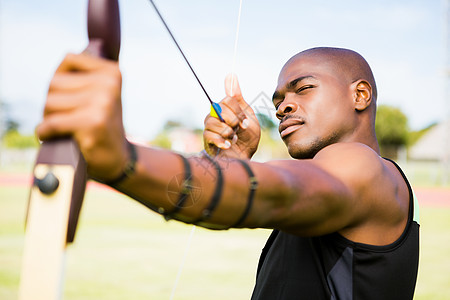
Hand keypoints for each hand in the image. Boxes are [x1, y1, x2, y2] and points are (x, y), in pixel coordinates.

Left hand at [36, 53, 127, 180]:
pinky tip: (52, 136)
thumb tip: (73, 54)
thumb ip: (86, 73)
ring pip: (50, 102)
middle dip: (53, 101)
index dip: (62, 81)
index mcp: (112, 73)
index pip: (69, 59)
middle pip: (54, 82)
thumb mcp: (100, 93)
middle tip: (66, 116)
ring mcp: (102, 103)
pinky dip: (45, 132)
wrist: (117, 158)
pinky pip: (51, 122)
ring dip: (49, 118)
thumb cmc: (101, 124)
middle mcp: (110, 85)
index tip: (72, 97)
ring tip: (64, 127)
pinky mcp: (92, 123)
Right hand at [203, 74, 260, 158]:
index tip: (245, 123)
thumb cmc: (247, 138)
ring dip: (228, 132)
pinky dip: (222, 141)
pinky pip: (209, 135)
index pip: (228, 100)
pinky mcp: (206, 141)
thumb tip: (231, 74)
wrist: (245, 158)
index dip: (238, 112)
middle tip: (239, 131)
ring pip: (213, 122)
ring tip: (233, 139)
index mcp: (225, 108)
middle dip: (234, 121)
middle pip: (220, 109)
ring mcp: (209, 128)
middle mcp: (214, 115)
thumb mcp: (248, 115)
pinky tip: (229, 145)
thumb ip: (238, 97)